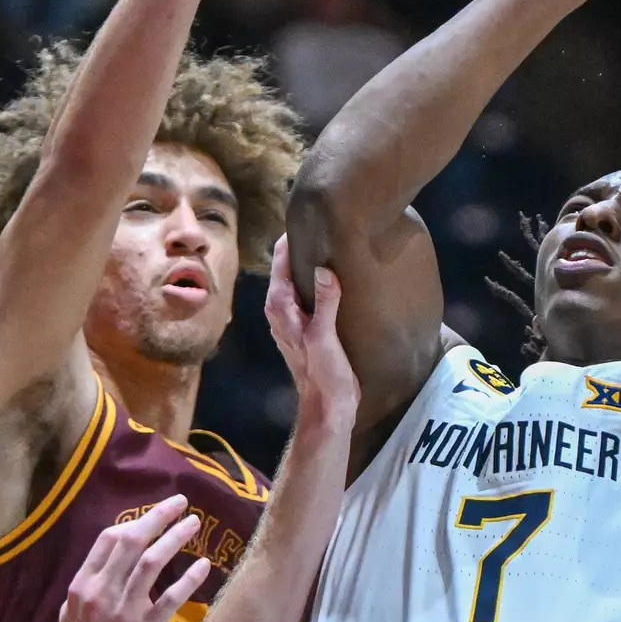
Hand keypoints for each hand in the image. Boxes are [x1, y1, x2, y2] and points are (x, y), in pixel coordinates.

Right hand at [60, 496, 209, 621]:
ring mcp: (123, 611)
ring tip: (195, 523)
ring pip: (153, 560)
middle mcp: (101, 593)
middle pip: (132, 540)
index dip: (134, 519)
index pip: (108, 538)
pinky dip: (189, 577)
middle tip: (181, 502)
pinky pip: (172, 596)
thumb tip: (106, 556)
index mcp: (82, 587)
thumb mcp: (73, 617)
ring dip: (176, 536)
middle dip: (159, 515)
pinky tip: (203, 564)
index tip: (155, 512)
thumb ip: (88, 586)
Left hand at [265, 235, 357, 424]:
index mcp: (280, 304)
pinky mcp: (308, 323)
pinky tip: (340, 274)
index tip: (313, 213)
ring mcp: (293, 315)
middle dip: (306, 243)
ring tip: (337, 240)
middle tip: (332, 221)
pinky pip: (311, 291)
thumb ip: (325, 302)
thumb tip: (324, 268)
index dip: (294, 235)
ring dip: (314, 262)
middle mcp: (281, 306)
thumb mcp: (324, 336)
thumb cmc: (323, 374)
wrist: (328, 407)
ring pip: (300, 277)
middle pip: (290, 264)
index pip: (282, 257)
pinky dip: (321, 280)